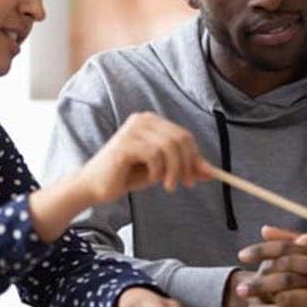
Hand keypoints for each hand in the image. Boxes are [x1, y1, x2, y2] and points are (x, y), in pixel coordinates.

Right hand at [81, 112, 212, 202]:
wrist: (95, 187)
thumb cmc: (127, 175)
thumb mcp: (162, 171)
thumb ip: (184, 167)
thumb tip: (211, 171)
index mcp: (152, 122)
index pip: (184, 135)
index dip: (195, 156)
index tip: (200, 175)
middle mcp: (143, 119)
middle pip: (180, 138)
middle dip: (188, 163)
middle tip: (187, 183)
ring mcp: (132, 129)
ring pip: (169, 147)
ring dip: (174, 170)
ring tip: (168, 185)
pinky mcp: (124, 143)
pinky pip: (154, 155)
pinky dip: (158, 171)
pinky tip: (152, 179)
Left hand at [236, 226, 306, 306]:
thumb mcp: (306, 254)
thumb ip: (287, 241)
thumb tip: (265, 230)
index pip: (286, 249)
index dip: (261, 250)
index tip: (241, 255)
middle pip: (285, 273)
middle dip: (260, 281)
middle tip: (240, 289)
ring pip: (287, 296)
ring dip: (264, 301)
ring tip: (246, 305)